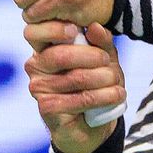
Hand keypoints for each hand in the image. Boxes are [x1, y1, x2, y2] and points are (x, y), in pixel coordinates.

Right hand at [22, 20, 126, 152]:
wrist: (94, 124)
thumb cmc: (97, 85)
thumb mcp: (104, 59)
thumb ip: (101, 42)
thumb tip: (95, 27)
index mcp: (44, 48)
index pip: (34, 32)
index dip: (53, 29)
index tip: (75, 31)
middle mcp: (35, 66)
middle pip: (62, 55)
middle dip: (94, 57)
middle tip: (109, 65)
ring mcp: (39, 88)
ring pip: (76, 77)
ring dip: (106, 80)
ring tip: (118, 84)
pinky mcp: (47, 108)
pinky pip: (80, 99)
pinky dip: (104, 97)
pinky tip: (116, 96)